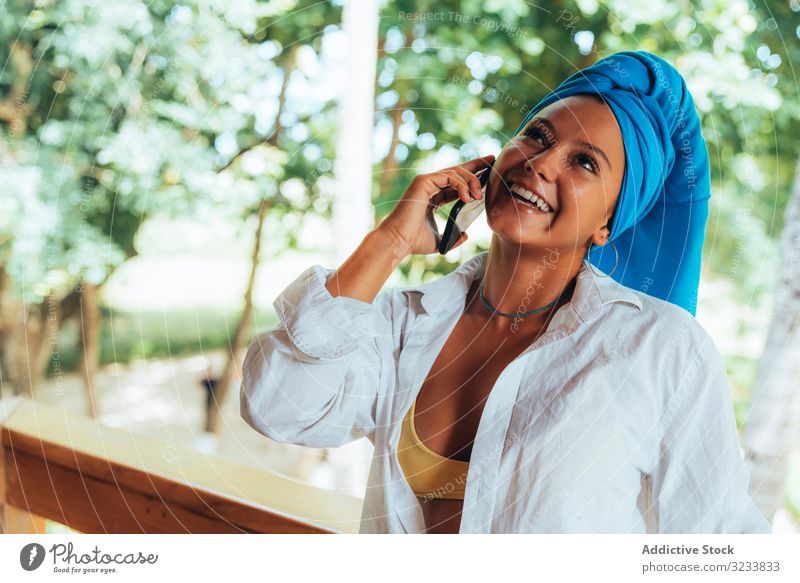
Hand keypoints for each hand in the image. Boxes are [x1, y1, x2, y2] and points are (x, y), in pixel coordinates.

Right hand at [376, 154, 494, 256]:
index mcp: (433, 197)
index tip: (488, 171)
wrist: (398, 242)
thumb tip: (466, 235)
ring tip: (478, 196)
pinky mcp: (423, 181)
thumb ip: (454, 237)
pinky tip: (467, 197)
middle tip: (492, 162)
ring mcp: (425, 182)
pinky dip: (461, 185)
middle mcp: (429, 186)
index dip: (472, 176)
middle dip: (476, 165)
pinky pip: (448, 177)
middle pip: (457, 170)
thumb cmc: (414, 242)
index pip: (456, 182)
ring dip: (471, 181)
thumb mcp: (440, 240)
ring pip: (455, 172)